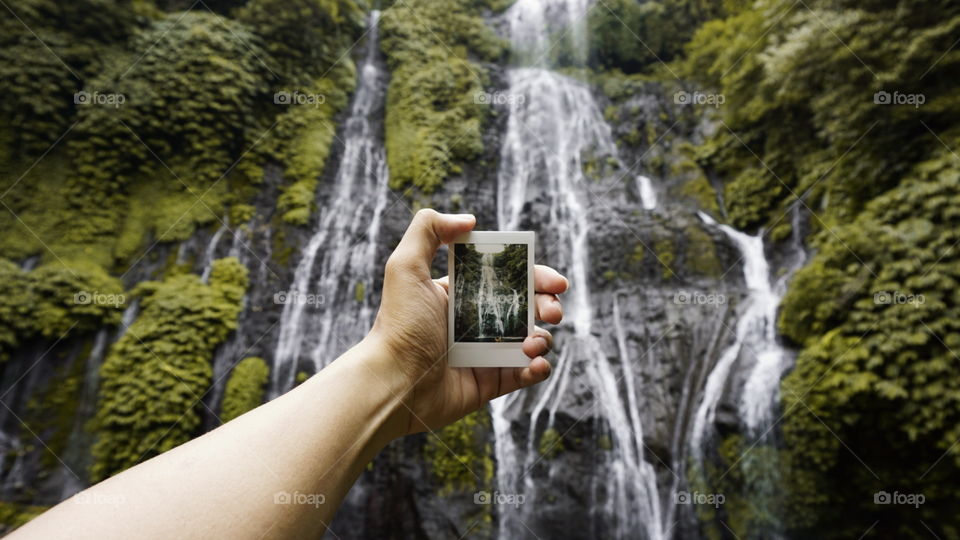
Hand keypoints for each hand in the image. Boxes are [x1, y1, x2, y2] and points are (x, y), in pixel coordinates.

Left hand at [368, 209, 568, 434]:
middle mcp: (475, 321)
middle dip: (548, 305)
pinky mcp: (490, 382)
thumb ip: (429, 230)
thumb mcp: (405, 267)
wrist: (393, 382)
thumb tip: (469, 219)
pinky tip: (535, 363)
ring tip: (533, 343)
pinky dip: (538, 368)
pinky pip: (525, 373)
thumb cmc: (399, 325)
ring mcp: (485, 353)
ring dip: (543, 338)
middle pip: (526, 306)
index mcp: (461, 294)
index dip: (535, 276)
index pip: (507, 278)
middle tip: (553, 310)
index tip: (555, 281)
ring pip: (531, 339)